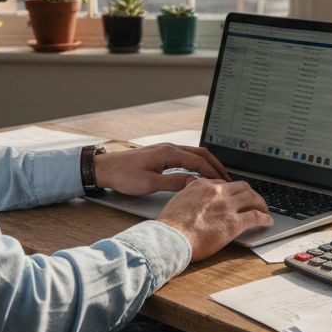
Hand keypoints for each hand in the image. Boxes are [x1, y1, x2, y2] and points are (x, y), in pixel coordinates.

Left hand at [93, 143, 229, 195]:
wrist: (105, 169)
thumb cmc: (124, 175)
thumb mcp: (150, 183)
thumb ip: (174, 182)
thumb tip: (194, 183)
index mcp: (168, 153)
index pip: (198, 161)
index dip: (213, 172)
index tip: (223, 182)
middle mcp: (169, 148)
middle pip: (200, 153)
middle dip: (215, 165)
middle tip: (226, 178)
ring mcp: (165, 150)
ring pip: (194, 153)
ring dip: (207, 164)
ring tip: (216, 176)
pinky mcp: (161, 155)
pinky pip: (185, 156)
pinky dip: (197, 163)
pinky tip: (198, 173)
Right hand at [157, 178, 272, 260]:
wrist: (170, 238)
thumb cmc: (169, 226)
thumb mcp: (176, 200)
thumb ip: (187, 193)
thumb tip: (189, 191)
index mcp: (201, 185)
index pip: (223, 183)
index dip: (232, 190)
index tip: (234, 196)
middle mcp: (216, 192)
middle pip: (241, 187)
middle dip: (250, 193)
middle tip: (253, 200)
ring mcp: (226, 206)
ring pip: (252, 198)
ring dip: (261, 203)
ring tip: (264, 209)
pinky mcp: (233, 222)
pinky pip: (255, 216)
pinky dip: (264, 218)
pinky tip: (267, 221)